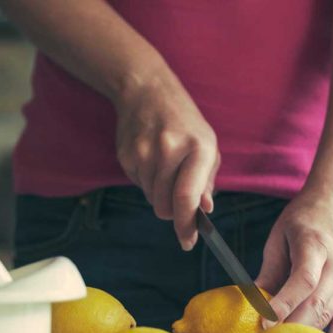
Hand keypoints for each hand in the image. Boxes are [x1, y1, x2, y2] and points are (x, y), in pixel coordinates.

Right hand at [114, 74, 219, 250]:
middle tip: (177, 196)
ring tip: (165, 166)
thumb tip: (204, 210)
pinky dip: (147, 180)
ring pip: (151, 198)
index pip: (187, 196)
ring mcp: (144, 153)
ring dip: (159, 193)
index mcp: (198, 148)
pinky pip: (138, 185)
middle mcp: (169, 150)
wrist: (147, 90)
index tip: (187, 241)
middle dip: (172, 211)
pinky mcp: (126, 155)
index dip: (186, 224)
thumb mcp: (206, 145)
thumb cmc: (184, 121)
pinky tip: (151, 158)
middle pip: (165, 206)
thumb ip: (206, 181)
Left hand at [255, 188, 332, 332]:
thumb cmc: (304, 217)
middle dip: (291, 329)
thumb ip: (269, 269)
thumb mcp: (279, 235)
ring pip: (327, 316)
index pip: (302, 281)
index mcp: (316, 246)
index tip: (264, 323)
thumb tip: (253, 301)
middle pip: (316, 305)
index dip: (284, 304)